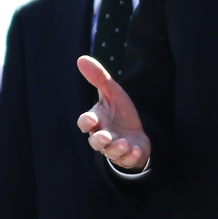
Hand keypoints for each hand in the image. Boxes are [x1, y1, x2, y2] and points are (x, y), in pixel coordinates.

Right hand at [76, 56, 150, 170]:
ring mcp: (115, 148)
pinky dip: (131, 156)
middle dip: (100, 140)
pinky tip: (136, 150)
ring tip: (124, 143)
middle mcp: (102, 136)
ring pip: (111, 153)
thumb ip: (98, 78)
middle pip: (95, 142)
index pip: (86, 123)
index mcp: (97, 121)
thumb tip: (81, 59)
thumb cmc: (119, 113)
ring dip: (117, 149)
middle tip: (106, 136)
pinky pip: (127, 160)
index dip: (86, 122)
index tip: (91, 119)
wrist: (136, 133)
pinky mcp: (128, 157)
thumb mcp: (112, 93)